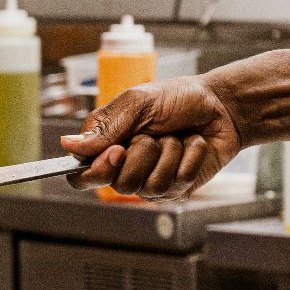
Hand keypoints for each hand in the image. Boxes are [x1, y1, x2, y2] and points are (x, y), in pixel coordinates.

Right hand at [61, 76, 244, 199]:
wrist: (221, 106)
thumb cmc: (178, 99)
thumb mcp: (138, 102)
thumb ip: (105, 126)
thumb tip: (68, 145)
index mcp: (107, 147)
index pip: (81, 176)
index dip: (95, 171)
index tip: (117, 151)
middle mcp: (126, 169)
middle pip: (118, 184)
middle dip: (143, 153)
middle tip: (155, 133)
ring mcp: (152, 183)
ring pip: (149, 186)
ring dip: (169, 154)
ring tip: (177, 138)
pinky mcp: (178, 190)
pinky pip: (178, 183)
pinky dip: (190, 157)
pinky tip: (194, 146)